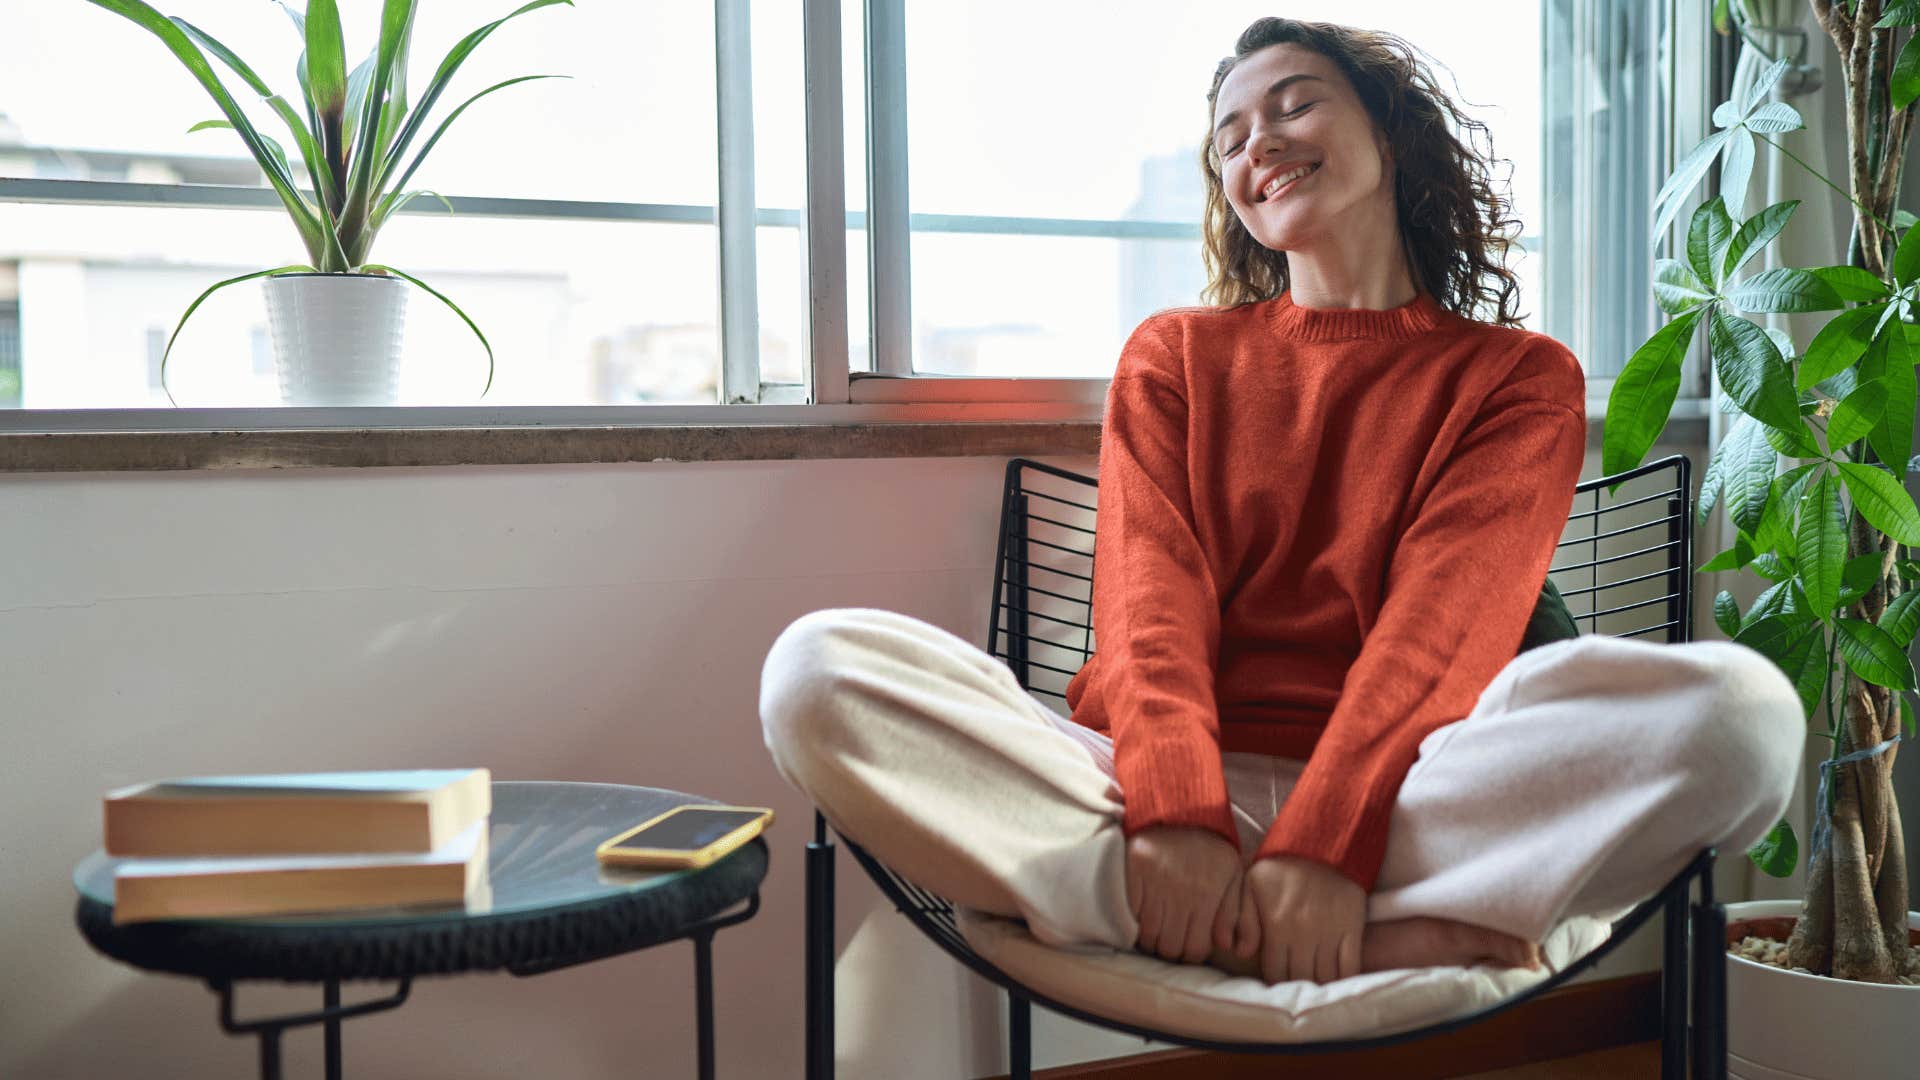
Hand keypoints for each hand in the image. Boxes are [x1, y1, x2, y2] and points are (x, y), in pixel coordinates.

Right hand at [1124, 827, 1243, 963]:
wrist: (1178, 809)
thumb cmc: (1209, 847)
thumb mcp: (1232, 875)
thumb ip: (1234, 913)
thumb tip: (1229, 947)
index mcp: (1208, 894)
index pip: (1196, 948)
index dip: (1191, 953)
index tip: (1188, 945)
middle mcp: (1181, 892)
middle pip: (1170, 947)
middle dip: (1171, 949)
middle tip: (1171, 938)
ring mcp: (1154, 882)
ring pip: (1148, 935)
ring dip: (1151, 938)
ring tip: (1156, 927)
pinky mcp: (1133, 872)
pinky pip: (1129, 914)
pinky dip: (1133, 920)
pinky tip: (1141, 913)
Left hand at [1238, 854, 1365, 983]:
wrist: (1322, 845)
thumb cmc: (1281, 866)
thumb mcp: (1251, 884)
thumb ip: (1243, 919)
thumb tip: (1240, 952)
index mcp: (1276, 926)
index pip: (1273, 972)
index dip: (1273, 981)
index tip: (1275, 981)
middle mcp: (1303, 935)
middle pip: (1299, 978)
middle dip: (1294, 986)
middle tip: (1294, 985)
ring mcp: (1329, 934)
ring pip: (1324, 977)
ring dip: (1318, 985)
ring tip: (1313, 984)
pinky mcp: (1351, 929)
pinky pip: (1350, 966)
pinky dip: (1344, 979)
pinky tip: (1337, 982)